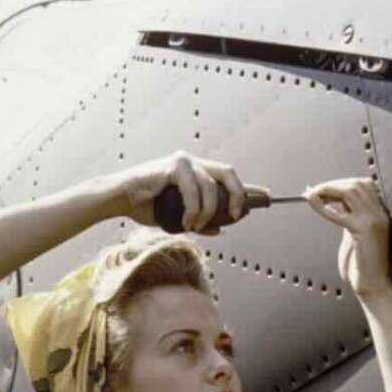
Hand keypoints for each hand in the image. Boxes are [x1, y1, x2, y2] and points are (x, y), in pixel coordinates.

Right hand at [111, 150, 250, 234]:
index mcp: (199, 173)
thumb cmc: (149, 206)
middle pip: (229, 174)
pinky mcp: (174, 165)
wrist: (123, 199)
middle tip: (238, 215)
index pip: (228, 178)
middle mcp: (195, 163)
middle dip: (239, 196)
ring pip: (211, 187)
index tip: (268, 197)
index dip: (249, 188)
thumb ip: (201, 222)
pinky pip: (194, 189)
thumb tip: (221, 230)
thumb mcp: (180, 218)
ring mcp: (185, 161)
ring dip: (208, 211)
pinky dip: (194, 208)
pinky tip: (187, 220)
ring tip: (195, 225)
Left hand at [304, 177, 391, 298]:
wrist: (374, 286)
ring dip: (327, 190)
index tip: (322, 189)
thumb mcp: (353, 235)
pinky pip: (340, 213)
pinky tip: (313, 204)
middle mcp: (378, 214)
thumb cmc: (362, 266)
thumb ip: (347, 218)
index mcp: (378, 214)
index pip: (361, 185)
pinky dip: (324, 206)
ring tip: (312, 196)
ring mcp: (373, 221)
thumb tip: (332, 204)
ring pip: (349, 191)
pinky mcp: (364, 231)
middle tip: (313, 191)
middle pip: (354, 184)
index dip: (339, 183)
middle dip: (331, 184)